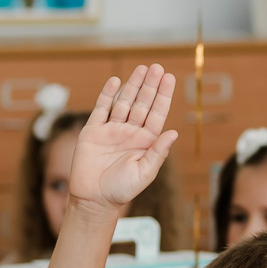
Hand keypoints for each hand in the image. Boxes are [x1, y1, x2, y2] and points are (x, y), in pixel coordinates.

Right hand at [66, 66, 180, 211]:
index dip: (163, 95)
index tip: (169, 78)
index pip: (157, 113)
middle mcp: (130, 132)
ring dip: (132, 85)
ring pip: (124, 102)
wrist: (94, 200)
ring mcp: (111, 130)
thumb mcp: (145, 173)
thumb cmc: (122, 190)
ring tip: (141, 69)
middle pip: (142, 103)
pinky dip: (108, 94)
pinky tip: (116, 81)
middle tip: (157, 67)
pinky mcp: (93, 132)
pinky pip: (101, 109)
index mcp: (145, 141)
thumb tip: (174, 132)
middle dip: (149, 85)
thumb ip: (158, 152)